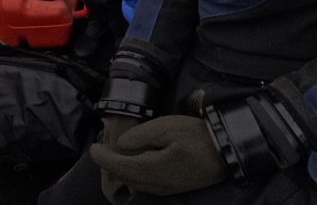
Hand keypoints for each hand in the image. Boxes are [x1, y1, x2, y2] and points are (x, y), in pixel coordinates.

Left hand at [91, 114, 228, 196]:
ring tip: (120, 154)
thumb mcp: (167, 127)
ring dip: (123, 170)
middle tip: (104, 148)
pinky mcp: (172, 188)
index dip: (102, 158)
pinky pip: (146, 184)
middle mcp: (153, 184)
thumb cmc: (196, 137)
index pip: (117, 166)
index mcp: (149, 169)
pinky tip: (139, 162)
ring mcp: (163, 189)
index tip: (92, 148)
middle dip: (111, 164)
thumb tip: (122, 144)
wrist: (224, 152)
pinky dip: (136, 174)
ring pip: (134, 182)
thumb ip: (141, 135)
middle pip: (124, 177)